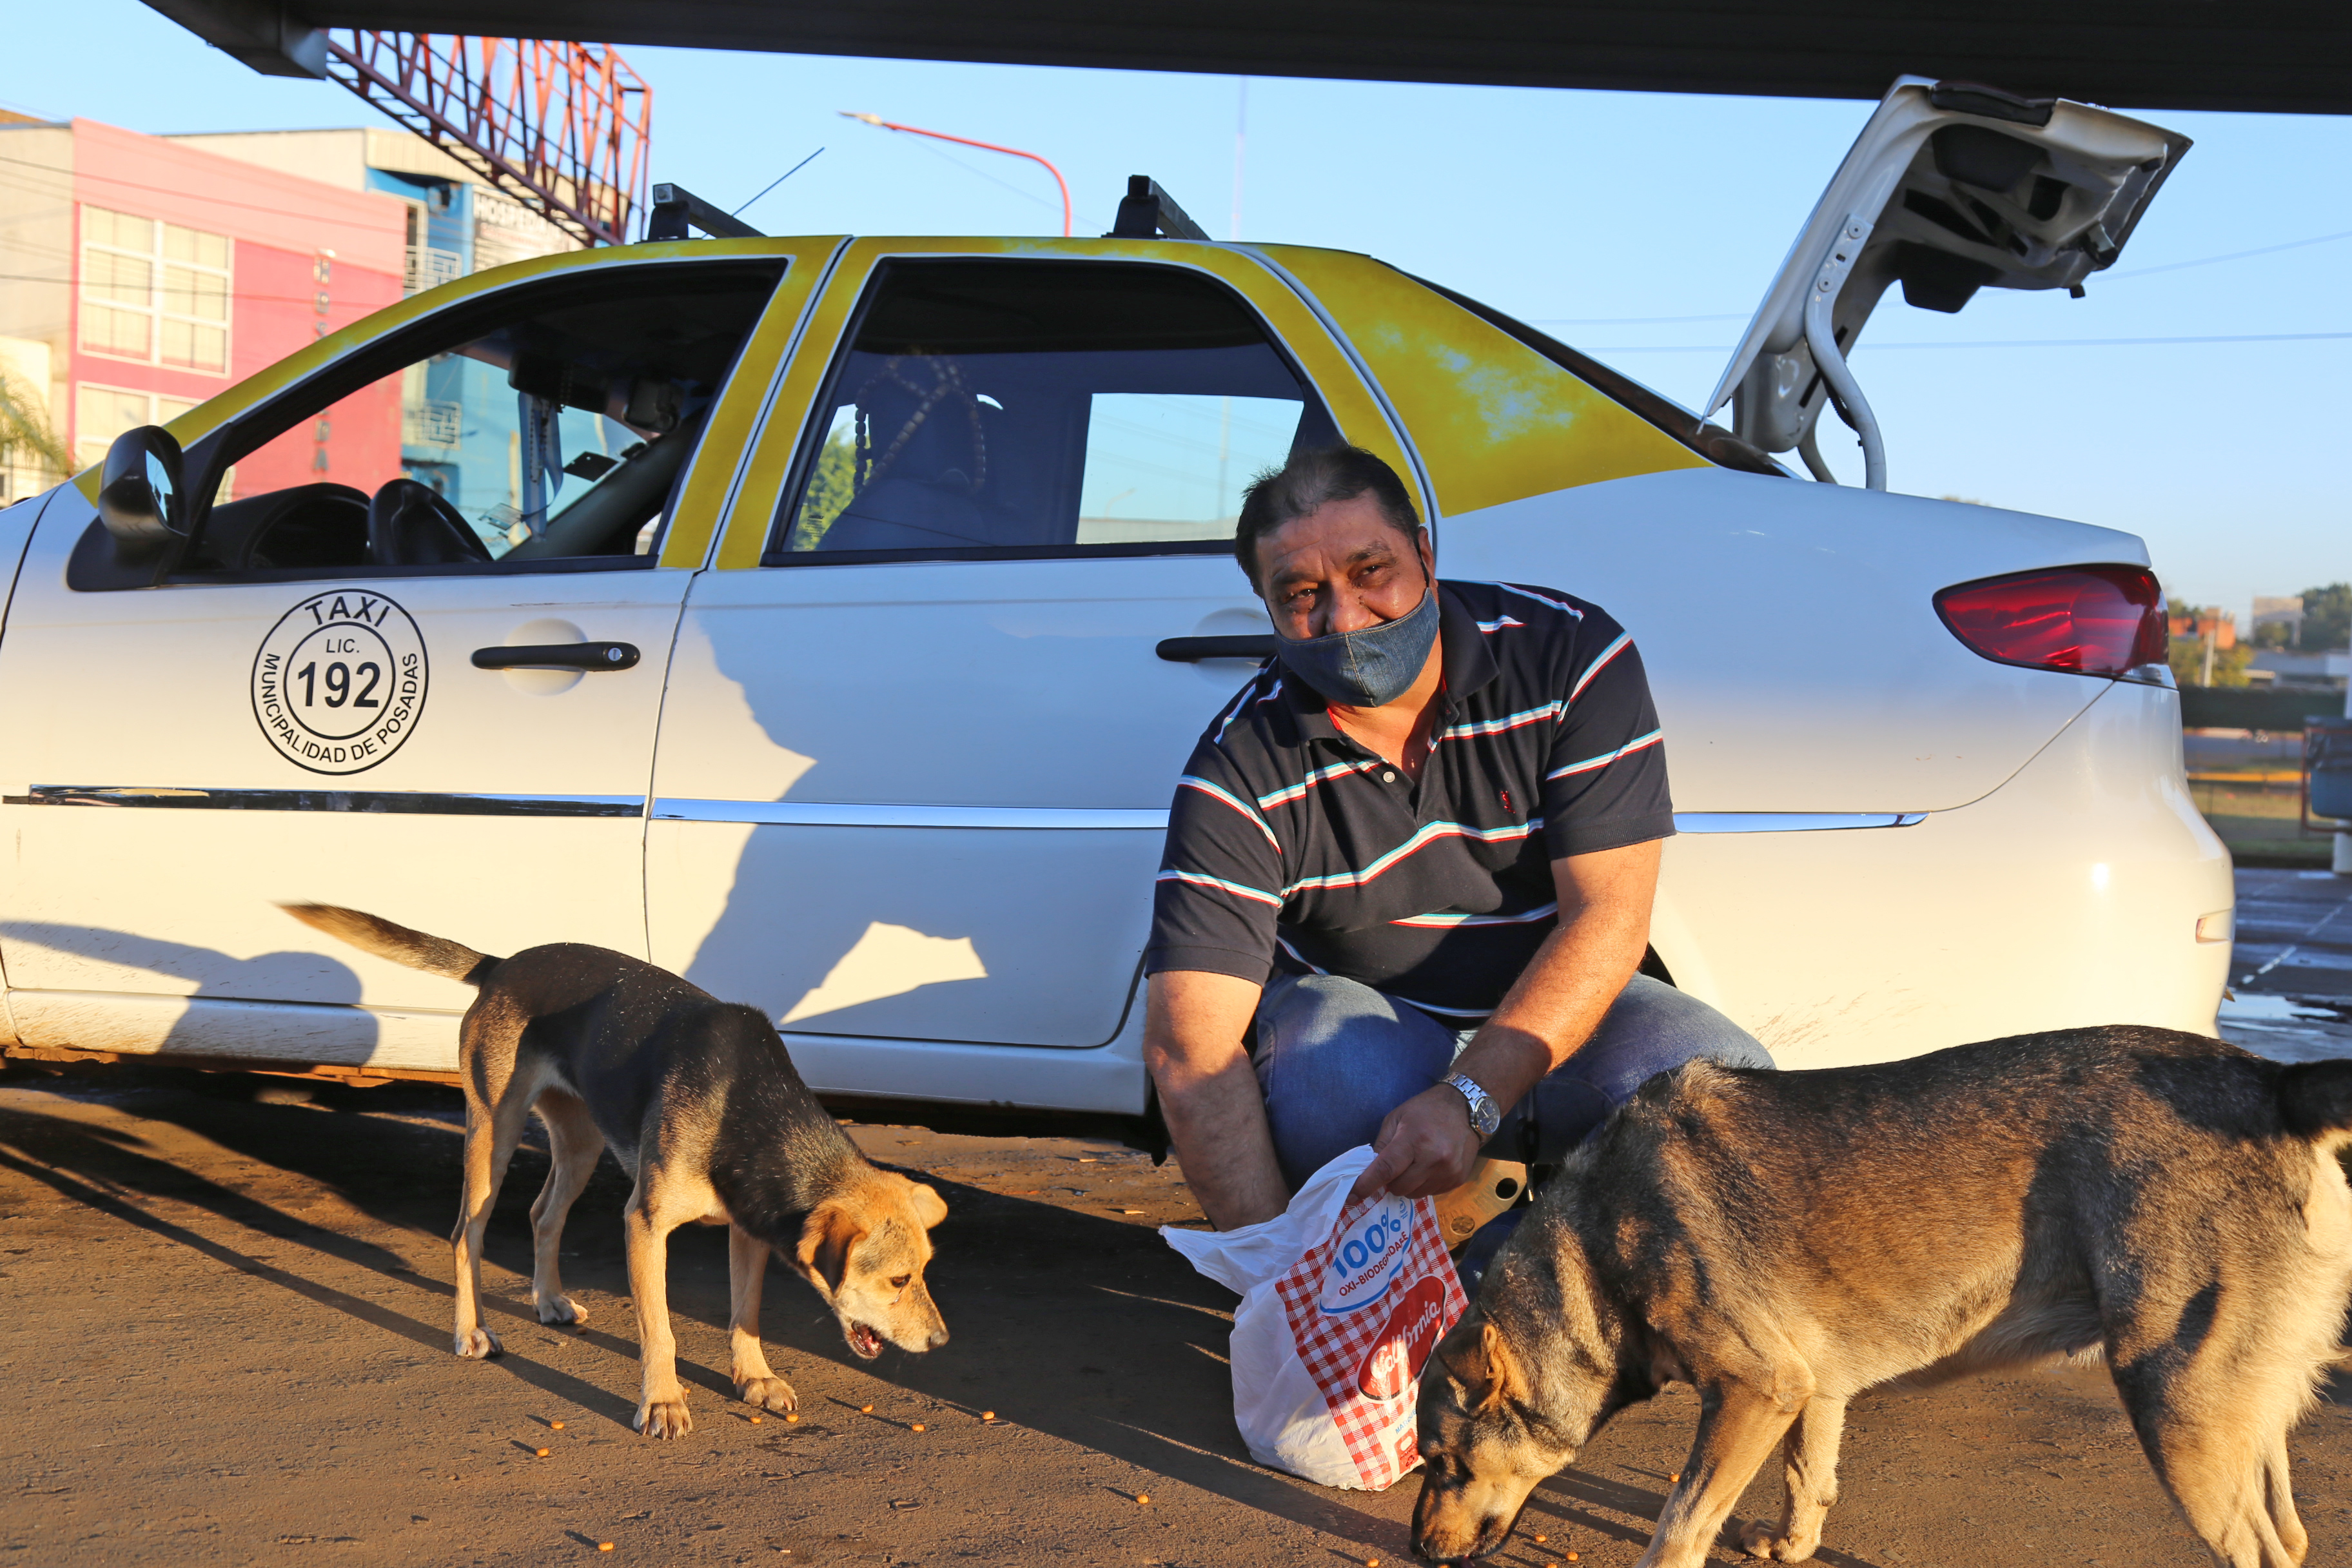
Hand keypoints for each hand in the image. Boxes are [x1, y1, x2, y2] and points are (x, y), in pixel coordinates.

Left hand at [1350, 1083, 1481, 1200]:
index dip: (1366, 1185)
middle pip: (1399, 1187)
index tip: (1352, 1196)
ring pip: (1414, 1194)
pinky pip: (1431, 1193)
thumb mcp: (1396, 1118)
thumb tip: (1367, 1171)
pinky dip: (1423, 1184)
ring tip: (1414, 1164)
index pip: (1386, 1169)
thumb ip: (1381, 1145)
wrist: (1467, 1109)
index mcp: (1414, 1139)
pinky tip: (1429, 1166)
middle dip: (1390, 1181)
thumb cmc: (1426, 1110)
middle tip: (1395, 1166)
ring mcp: (1448, 1171)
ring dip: (1407, 1184)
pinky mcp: (1458, 1179)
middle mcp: (1434, 1159)